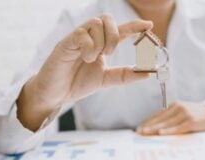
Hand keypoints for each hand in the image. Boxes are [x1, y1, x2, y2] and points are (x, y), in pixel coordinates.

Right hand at [17, 14, 152, 130]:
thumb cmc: (78, 84)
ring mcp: (77, 38)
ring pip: (96, 23)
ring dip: (101, 42)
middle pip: (107, 18)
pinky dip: (89, 47)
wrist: (55, 95)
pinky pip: (81, 34)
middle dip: (115, 34)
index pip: (119, 30)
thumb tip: (147, 73)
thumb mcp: (106, 80)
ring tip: (92, 59)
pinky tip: (85, 59)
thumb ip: (125, 75)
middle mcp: (89, 37)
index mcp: (100, 44)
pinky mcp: (65, 43)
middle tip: (109, 53)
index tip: (149, 25)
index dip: (134, 25)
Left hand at [137, 101, 204, 134]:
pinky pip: (178, 127)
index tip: (139, 128)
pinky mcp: (192, 121)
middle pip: (160, 118)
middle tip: (139, 131)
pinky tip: (161, 133)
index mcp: (174, 105)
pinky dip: (169, 130)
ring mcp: (185, 114)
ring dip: (155, 128)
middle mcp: (179, 107)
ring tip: (146, 133)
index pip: (158, 114)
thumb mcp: (182, 113)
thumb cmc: (196, 115)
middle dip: (148, 125)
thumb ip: (171, 118)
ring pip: (167, 123)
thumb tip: (156, 128)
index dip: (148, 121)